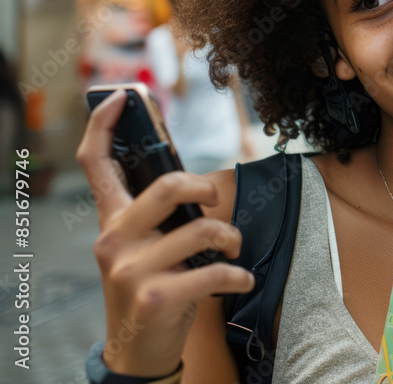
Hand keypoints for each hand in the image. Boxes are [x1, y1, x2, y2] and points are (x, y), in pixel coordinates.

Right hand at [75, 89, 254, 376]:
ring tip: (233, 250)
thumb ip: (159, 215)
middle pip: (168, 185)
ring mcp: (132, 270)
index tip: (121, 97)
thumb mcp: (146, 247)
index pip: (96, 165)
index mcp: (112, 221)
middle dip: (206, 188)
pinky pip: (214, 271)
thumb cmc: (153, 287)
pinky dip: (238, 275)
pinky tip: (241, 280)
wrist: (137, 350)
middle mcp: (114, 240)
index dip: (104, 125)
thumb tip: (197, 181)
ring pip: (202, 228)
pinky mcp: (156, 296)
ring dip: (232, 238)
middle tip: (215, 202)